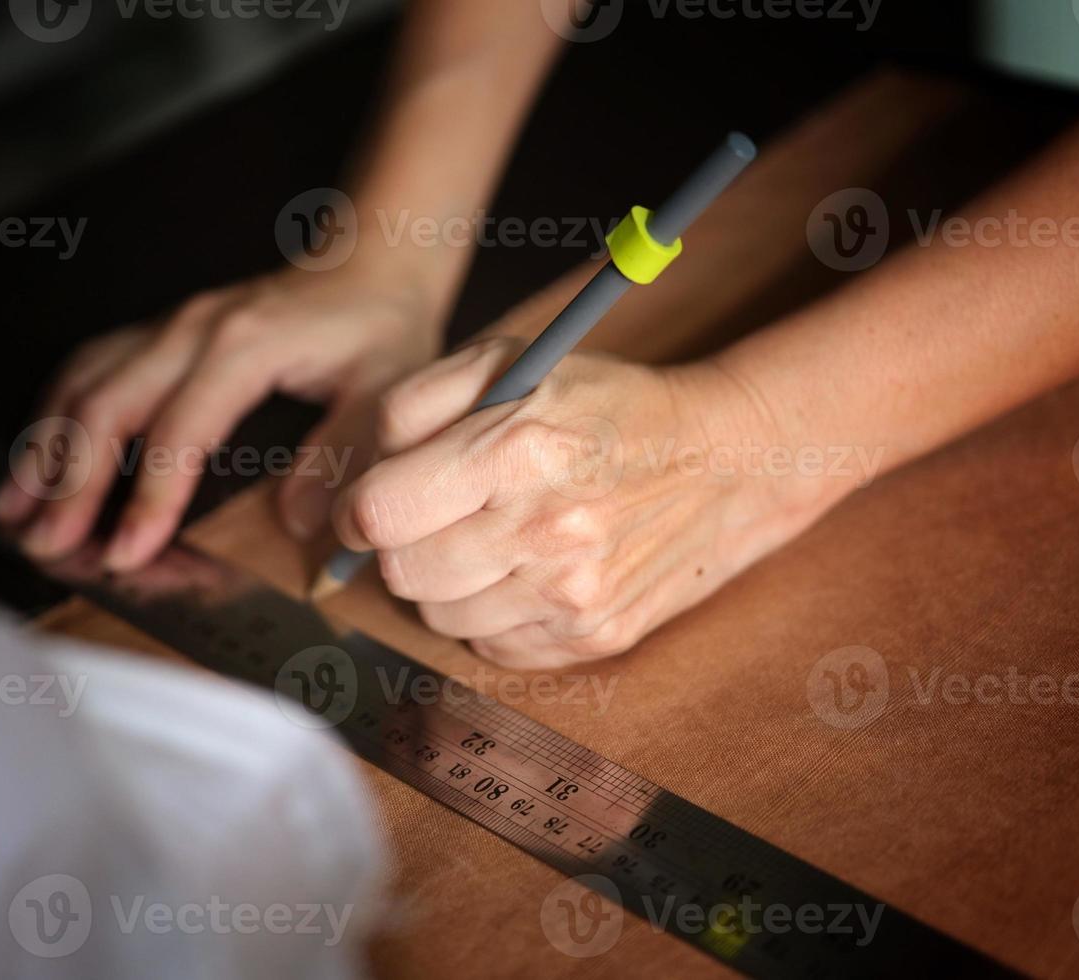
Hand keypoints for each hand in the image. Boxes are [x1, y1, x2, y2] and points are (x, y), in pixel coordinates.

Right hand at [0, 264, 441, 568]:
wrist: (369, 264)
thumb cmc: (379, 329)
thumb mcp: (386, 388)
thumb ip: (346, 451)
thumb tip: (297, 522)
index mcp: (245, 345)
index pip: (180, 428)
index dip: (148, 496)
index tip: (127, 554)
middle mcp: (191, 329)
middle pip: (109, 405)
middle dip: (71, 483)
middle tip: (47, 547)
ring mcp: (168, 326)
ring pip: (84, 384)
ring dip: (44, 450)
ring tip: (13, 513)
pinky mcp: (158, 334)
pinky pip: (89, 369)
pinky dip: (53, 417)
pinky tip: (34, 462)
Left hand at [329, 338, 840, 667]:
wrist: (725, 458)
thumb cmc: (603, 405)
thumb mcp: (508, 362)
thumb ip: (412, 404)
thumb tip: (353, 479)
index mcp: (517, 448)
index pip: (381, 514)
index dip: (356, 511)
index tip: (364, 506)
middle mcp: (546, 530)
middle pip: (403, 575)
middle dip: (401, 546)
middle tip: (432, 518)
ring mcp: (572, 595)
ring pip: (440, 618)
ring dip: (445, 583)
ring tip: (488, 538)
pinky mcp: (593, 638)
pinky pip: (491, 647)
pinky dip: (491, 614)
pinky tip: (526, 571)